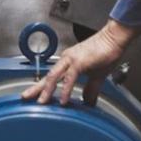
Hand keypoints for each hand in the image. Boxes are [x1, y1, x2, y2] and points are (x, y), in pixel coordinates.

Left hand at [23, 20, 137, 105]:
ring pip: (54, 76)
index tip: (33, 96)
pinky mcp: (80, 62)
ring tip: (41, 102)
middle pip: (47, 76)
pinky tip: (63, 100)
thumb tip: (87, 101)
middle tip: (25, 98)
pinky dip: (65, 89)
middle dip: (36, 88)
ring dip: (46, 90)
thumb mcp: (97, 76)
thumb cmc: (107, 52)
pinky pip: (69, 78)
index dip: (41, 87)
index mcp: (69, 62)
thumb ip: (91, 89)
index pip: (52, 77)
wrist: (115, 38)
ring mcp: (72, 60)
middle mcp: (67, 59)